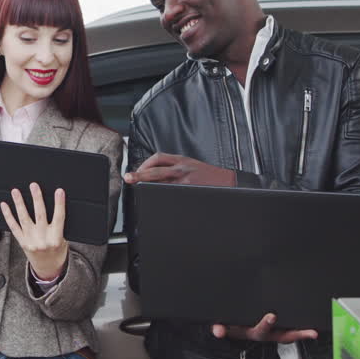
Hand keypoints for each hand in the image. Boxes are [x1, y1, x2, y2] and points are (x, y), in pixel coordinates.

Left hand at [0, 182, 68, 279]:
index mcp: (56, 239)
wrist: (48, 268)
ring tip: (16, 192)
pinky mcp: (21, 242)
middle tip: (34, 186)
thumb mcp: (64, 240)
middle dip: (37, 198)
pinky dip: (8, 216)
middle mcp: (42, 239)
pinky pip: (13, 227)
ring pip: (24, 219)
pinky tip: (5, 206)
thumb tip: (57, 205)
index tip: (59, 191)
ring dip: (19, 203)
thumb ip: (59, 225)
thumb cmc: (57, 252)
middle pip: (40, 215)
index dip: (59, 204)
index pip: (59, 217)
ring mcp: (30, 241)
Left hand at [122, 153, 236, 186]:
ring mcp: (185, 181)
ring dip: (147, 186)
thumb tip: (159, 176)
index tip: (136, 170)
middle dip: (139, 174)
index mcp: (183, 160)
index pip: (158, 158)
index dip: (144, 164)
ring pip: (161, 183)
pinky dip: (162, 197)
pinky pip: (171, 194)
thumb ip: (178, 168)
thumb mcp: (194, 165)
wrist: (231, 182)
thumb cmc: (212, 176)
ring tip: (137, 190)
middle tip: (128, 178)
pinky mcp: (190, 191)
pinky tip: (156, 201)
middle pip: (155, 170)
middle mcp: (182, 169)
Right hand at [211, 313, 317, 343]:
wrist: (229, 330)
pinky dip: (298, 332)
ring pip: (287, 335)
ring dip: (300, 335)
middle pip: (281, 336)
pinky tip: (309, 331)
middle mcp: (263, 334)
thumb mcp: (223, 328)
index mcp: (252, 332)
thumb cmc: (229, 326)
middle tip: (309, 333)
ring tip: (313, 333)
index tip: (272, 316)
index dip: (266, 325)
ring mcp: (270, 332)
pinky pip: (287, 333)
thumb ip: (220, 329)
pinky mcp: (273, 329)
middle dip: (294, 335)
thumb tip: (217, 330)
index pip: (260, 331)